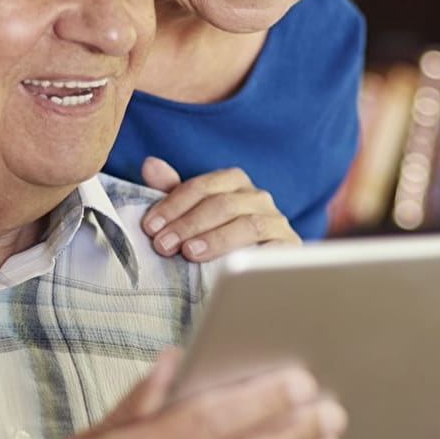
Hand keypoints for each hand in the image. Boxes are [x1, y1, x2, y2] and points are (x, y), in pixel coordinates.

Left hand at [140, 157, 300, 260]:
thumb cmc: (218, 242)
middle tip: (163, 245)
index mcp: (234, 183)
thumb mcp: (192, 217)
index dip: (172, 205)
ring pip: (247, 224)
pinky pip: (271, 250)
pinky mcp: (289, 247)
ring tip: (190, 253)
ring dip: (215, 239)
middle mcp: (258, 197)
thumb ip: (173, 193)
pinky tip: (230, 268)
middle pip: (222, 204)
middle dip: (188, 224)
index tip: (150, 226)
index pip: (201, 187)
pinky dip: (250, 256)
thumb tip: (150, 164)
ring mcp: (276, 221)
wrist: (256, 274)